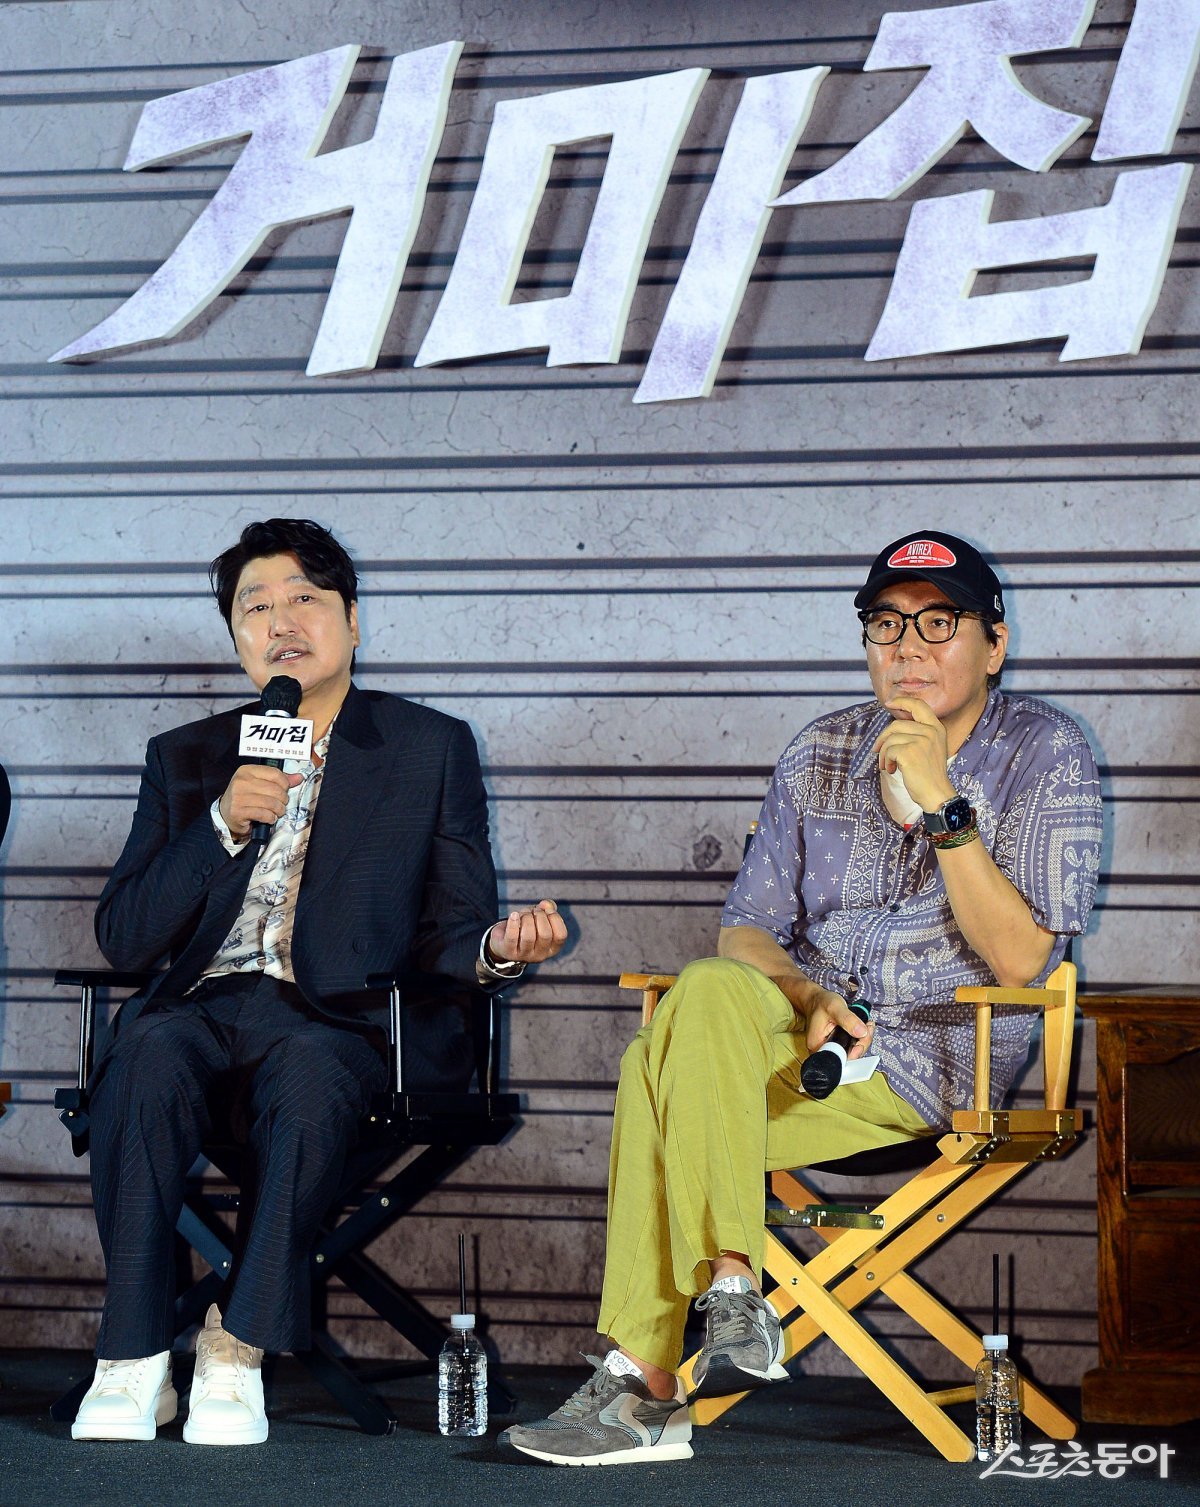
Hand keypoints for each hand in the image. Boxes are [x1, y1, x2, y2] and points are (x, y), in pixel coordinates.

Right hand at [218, 764, 302, 839]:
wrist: (226, 813)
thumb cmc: (245, 798)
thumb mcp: (259, 784)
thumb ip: (279, 780)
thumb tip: (298, 777)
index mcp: (247, 771)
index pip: (275, 773)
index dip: (285, 783)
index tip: (285, 789)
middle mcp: (241, 782)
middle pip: (275, 789)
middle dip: (283, 799)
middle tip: (281, 803)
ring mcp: (238, 797)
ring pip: (271, 803)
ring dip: (278, 810)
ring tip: (276, 812)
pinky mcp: (238, 812)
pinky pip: (264, 814)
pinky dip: (270, 818)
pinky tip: (268, 818)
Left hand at [487, 899, 567, 964]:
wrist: (503, 940)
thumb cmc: (526, 926)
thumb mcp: (539, 916)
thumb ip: (548, 907)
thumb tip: (546, 904)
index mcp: (552, 948)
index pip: (561, 935)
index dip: (555, 918)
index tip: (547, 909)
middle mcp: (540, 955)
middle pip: (545, 935)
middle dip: (539, 916)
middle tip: (534, 911)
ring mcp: (524, 955)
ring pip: (528, 936)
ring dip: (526, 918)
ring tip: (523, 914)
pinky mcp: (508, 951)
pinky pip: (512, 937)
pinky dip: (513, 923)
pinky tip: (514, 915)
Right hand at [770, 976, 874, 1058]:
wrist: (816, 1000)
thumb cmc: (821, 1002)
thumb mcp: (834, 1007)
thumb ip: (847, 1019)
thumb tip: (862, 1033)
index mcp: (818, 1046)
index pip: (840, 1058)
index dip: (854, 1052)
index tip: (862, 1038)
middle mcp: (824, 1051)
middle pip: (849, 1056)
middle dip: (862, 1043)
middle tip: (868, 1027)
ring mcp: (832, 1048)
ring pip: (853, 1051)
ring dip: (863, 1039)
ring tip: (867, 1024)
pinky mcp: (839, 1044)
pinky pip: (852, 1046)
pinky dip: (861, 1037)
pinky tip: (864, 1027)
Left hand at [872, 695, 955, 811]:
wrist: (936, 794)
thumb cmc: (929, 774)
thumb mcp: (929, 747)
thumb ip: (917, 733)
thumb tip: (891, 728)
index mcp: (937, 728)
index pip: (918, 705)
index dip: (902, 701)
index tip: (889, 702)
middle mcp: (931, 731)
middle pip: (896, 724)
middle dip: (883, 738)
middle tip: (877, 750)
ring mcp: (921, 741)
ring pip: (890, 739)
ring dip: (884, 754)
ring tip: (888, 765)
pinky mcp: (910, 752)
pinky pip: (888, 751)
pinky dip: (886, 761)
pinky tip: (892, 770)